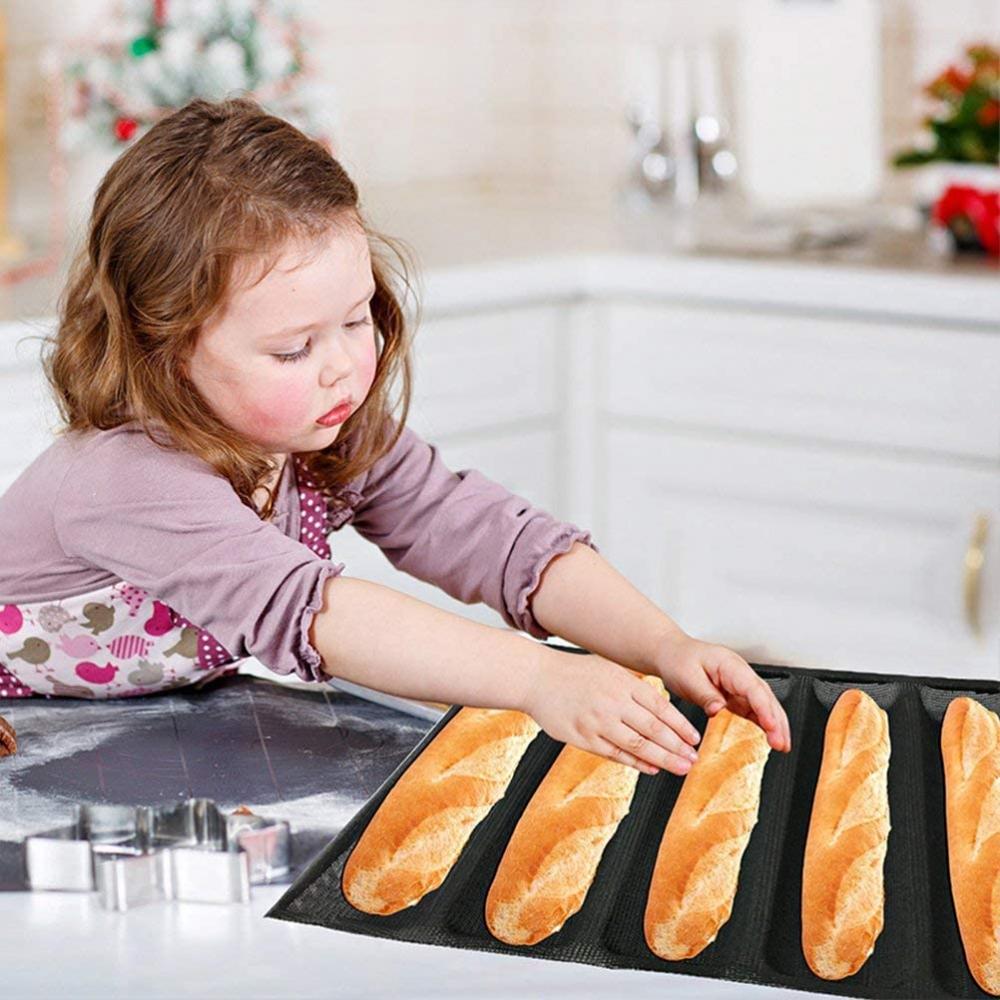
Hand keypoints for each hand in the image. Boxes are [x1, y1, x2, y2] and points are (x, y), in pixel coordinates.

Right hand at [520, 649, 703, 775]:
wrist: (537, 678)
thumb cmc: (575, 673)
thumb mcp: (609, 669)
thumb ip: (634, 687)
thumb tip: (662, 706)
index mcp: (623, 683)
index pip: (661, 707)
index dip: (681, 726)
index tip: (695, 739)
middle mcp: (614, 702)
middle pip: (654, 729)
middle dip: (678, 747)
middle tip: (694, 759)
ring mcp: (598, 722)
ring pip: (638, 745)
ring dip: (663, 759)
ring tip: (681, 768)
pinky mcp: (583, 737)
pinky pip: (615, 754)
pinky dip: (636, 763)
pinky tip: (651, 768)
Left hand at [654, 630, 791, 751]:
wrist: (670, 653)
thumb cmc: (678, 659)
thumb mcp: (687, 676)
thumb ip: (705, 694)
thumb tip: (719, 711)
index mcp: (730, 665)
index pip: (754, 688)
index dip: (765, 708)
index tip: (771, 726)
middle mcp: (739, 675)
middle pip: (765, 698)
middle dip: (777, 721)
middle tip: (781, 744)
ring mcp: (739, 686)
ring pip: (763, 705)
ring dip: (774, 725)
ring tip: (781, 746)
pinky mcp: (734, 697)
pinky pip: (752, 711)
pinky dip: (761, 725)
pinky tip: (766, 739)